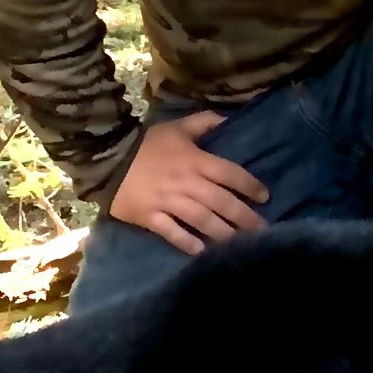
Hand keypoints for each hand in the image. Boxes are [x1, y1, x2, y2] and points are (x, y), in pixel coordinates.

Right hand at [107, 112, 268, 255]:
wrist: (107, 158)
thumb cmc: (146, 143)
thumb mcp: (177, 127)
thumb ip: (204, 123)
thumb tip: (229, 120)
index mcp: (195, 161)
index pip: (230, 173)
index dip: (249, 185)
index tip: (265, 196)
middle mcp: (186, 183)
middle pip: (222, 202)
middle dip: (245, 217)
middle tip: (263, 231)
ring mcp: (168, 202)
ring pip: (202, 220)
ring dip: (224, 233)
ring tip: (241, 245)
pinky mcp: (150, 217)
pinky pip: (172, 233)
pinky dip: (188, 243)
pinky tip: (203, 252)